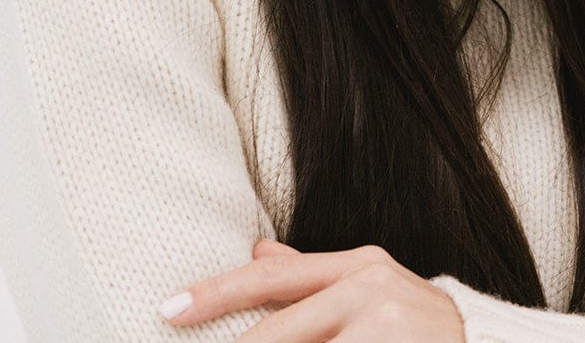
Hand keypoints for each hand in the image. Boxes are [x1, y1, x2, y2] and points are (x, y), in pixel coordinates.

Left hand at [159, 238, 465, 341]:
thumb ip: (311, 276)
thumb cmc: (414, 327)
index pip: (273, 279)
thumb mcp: (368, 287)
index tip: (169, 309)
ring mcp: (385, 331)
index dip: (217, 294)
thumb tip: (254, 251)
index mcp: (359, 267)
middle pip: (278, 334)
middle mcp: (371, 291)